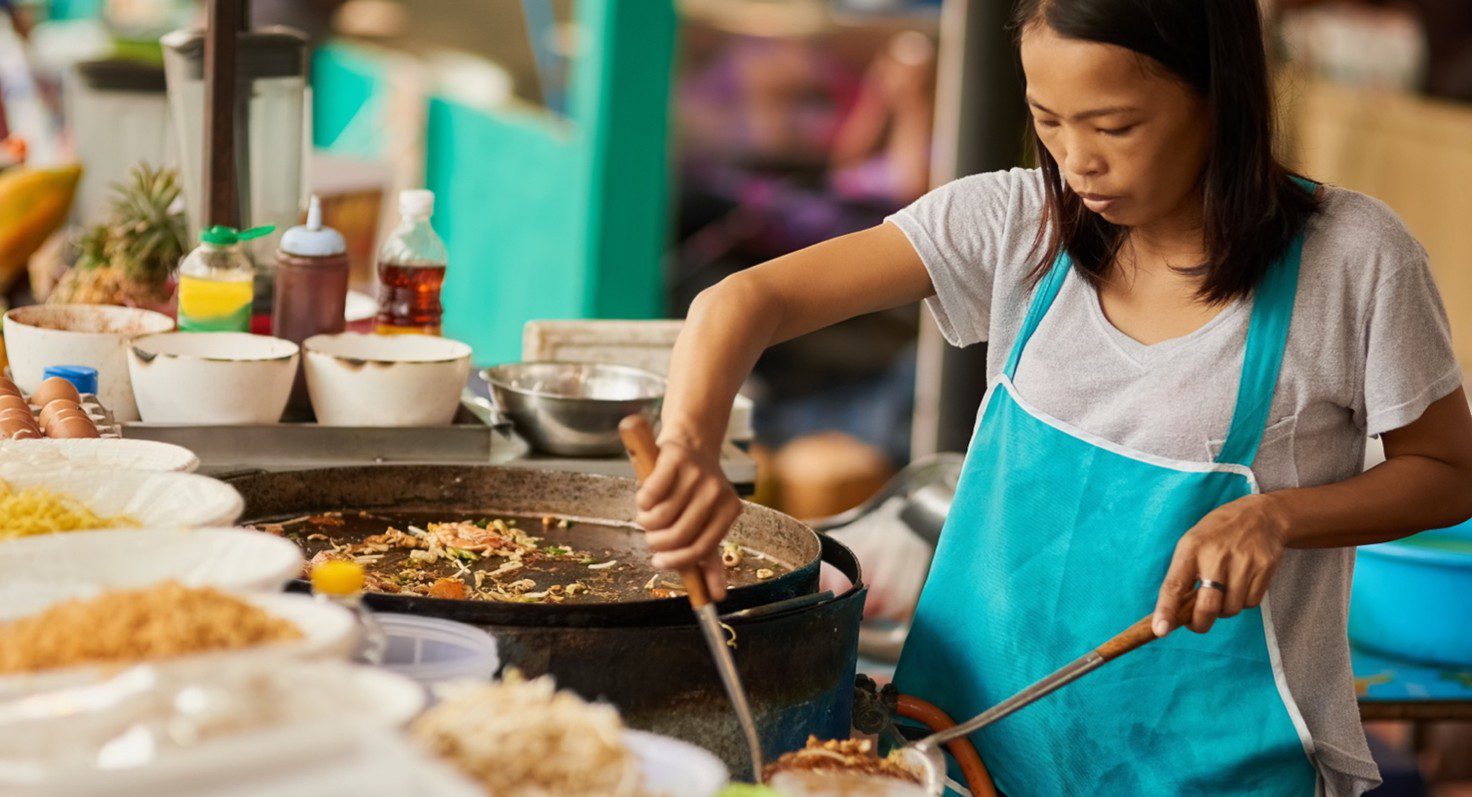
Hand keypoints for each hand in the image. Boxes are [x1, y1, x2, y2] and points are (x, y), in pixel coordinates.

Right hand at [635, 438, 742, 600]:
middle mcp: (717, 492)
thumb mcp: (707, 522)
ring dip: (646, 521)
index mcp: (730, 510)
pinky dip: (642, 500)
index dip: (677, 561)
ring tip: (648, 514)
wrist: (691, 441)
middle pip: (679, 535)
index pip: (702, 548)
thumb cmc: (695, 490)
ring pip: (660, 517)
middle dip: (657, 542)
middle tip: (651, 537)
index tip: (659, 563)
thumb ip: (710, 558)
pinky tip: (646, 495)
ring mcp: (697, 474)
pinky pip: (650, 494)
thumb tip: (716, 597)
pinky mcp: (676, 459)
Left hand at [1152, 494, 1289, 636]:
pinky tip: (1241, 584)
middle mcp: (1216, 555)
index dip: (1166, 610)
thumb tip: (1174, 614)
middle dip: (1199, 624)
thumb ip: (1183, 575)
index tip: (1160, 630)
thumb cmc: (1217, 534)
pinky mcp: (1265, 567)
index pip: (1174, 585)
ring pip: (1231, 609)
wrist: (1261, 515)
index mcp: (1191, 548)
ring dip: (1224, 610)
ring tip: (1223, 591)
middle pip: (1207, 607)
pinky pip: (1251, 603)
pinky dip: (1243, 602)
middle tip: (1196, 624)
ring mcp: (1243, 561)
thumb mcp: (1192, 544)